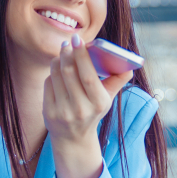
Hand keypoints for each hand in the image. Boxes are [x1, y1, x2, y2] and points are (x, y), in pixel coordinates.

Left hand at [43, 35, 132, 177]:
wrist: (74, 138)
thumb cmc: (93, 110)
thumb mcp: (108, 98)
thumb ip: (118, 80)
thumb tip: (129, 64)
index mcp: (99, 103)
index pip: (89, 76)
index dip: (82, 55)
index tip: (78, 39)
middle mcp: (81, 108)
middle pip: (70, 72)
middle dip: (68, 53)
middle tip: (69, 42)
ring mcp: (63, 111)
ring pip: (56, 75)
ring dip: (58, 59)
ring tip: (63, 53)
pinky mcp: (49, 112)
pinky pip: (48, 83)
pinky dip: (52, 72)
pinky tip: (58, 69)